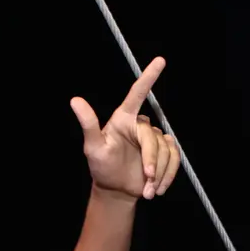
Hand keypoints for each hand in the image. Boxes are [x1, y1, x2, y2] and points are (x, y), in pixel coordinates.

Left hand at [71, 58, 180, 200]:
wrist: (116, 189)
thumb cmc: (101, 167)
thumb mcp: (93, 147)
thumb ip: (88, 124)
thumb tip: (74, 100)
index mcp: (124, 119)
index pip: (138, 93)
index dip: (149, 77)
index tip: (160, 60)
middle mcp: (140, 125)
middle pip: (154, 138)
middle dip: (152, 161)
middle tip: (146, 180)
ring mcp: (154, 139)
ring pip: (167, 150)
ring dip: (160, 172)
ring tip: (150, 190)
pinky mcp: (166, 152)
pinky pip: (175, 158)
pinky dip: (170, 174)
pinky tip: (159, 188)